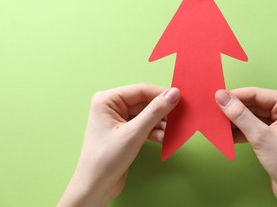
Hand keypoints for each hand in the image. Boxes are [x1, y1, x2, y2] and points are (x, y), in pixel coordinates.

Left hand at [58, 84, 179, 206]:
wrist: (96, 187)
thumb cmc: (105, 160)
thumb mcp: (134, 133)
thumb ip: (155, 112)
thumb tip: (173, 94)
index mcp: (107, 100)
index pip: (140, 90)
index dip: (161, 94)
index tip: (180, 98)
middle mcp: (111, 106)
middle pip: (145, 102)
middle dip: (162, 111)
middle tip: (179, 116)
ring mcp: (118, 119)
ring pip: (147, 114)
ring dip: (160, 123)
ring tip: (172, 131)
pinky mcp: (124, 132)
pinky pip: (144, 125)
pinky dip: (155, 131)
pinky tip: (164, 138)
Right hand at [215, 87, 276, 206]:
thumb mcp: (261, 137)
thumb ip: (240, 115)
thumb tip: (222, 97)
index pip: (257, 94)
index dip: (236, 95)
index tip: (216, 97)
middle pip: (254, 104)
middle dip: (234, 110)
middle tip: (215, 112)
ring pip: (252, 116)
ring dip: (236, 121)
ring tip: (219, 124)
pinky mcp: (274, 134)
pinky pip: (254, 126)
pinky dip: (241, 130)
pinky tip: (228, 135)